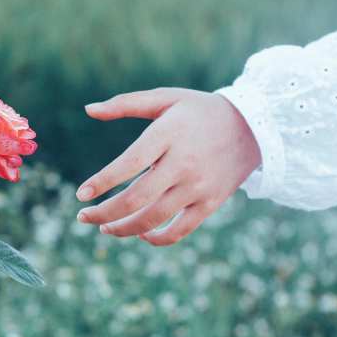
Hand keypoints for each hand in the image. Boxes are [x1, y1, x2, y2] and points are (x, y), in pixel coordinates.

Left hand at [75, 88, 259, 244]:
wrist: (256, 126)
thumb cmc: (200, 110)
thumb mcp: (166, 98)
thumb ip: (125, 104)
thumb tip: (88, 109)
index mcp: (168, 134)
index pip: (128, 164)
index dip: (101, 182)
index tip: (80, 195)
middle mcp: (183, 163)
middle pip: (136, 198)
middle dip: (103, 212)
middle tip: (83, 217)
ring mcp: (198, 186)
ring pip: (153, 219)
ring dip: (123, 229)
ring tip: (104, 227)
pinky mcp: (210, 203)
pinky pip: (179, 231)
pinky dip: (156, 238)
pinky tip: (140, 233)